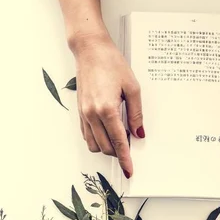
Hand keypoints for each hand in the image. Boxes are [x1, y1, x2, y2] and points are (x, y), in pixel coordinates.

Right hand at [71, 33, 143, 177]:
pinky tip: (107, 134)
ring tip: (119, 141)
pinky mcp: (80, 111)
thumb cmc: (111, 64)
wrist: (90, 50)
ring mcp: (84, 113)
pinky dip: (97, 139)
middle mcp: (92, 114)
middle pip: (106, 147)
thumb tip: (139, 132)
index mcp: (107, 109)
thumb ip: (136, 114)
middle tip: (130, 150)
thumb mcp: (132, 88)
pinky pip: (86, 135)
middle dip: (118, 153)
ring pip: (94, 144)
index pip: (118, 142)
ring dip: (107, 147)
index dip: (125, 158)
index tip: (130, 169)